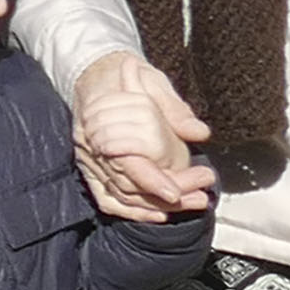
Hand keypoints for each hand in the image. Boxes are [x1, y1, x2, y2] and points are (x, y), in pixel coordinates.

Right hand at [73, 50, 217, 220]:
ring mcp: (89, 161)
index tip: (175, 192)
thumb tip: (198, 132)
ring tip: (191, 203)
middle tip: (201, 196)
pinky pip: (107, 199)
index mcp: (101, 123)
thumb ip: (175, 110)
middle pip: (126, 185)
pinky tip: (158, 214)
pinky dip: (132, 211)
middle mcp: (91, 147)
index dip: (151, 181)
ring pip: (119, 196)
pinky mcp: (92, 170)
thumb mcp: (153, 82)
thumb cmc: (126, 77)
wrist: (96, 74)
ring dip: (155, 207)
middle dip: (165, 197)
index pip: (126, 163)